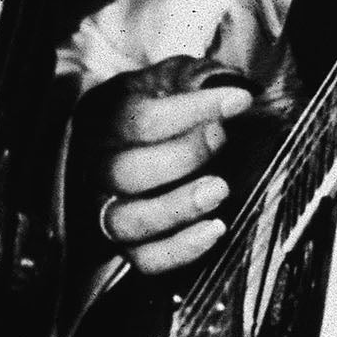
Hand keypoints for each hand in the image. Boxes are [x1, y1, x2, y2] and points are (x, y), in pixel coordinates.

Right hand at [74, 57, 252, 276]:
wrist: (148, 141)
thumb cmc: (161, 106)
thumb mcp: (174, 79)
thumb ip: (197, 77)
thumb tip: (227, 82)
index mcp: (106, 120)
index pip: (140, 119)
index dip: (193, 110)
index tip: (238, 101)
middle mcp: (98, 167)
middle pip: (128, 172)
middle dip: (184, 156)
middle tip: (221, 139)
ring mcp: (107, 209)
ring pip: (130, 220)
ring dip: (179, 208)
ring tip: (220, 189)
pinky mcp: (127, 244)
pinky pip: (146, 259)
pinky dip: (180, 250)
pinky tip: (214, 229)